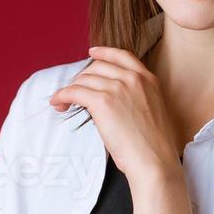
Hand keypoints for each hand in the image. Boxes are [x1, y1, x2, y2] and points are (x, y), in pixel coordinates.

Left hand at [48, 46, 182, 186]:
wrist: (154, 161)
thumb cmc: (153, 147)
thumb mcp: (152, 111)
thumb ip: (135, 97)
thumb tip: (111, 100)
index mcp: (148, 80)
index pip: (122, 56)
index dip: (104, 52)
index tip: (92, 52)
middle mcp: (133, 79)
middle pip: (97, 67)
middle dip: (82, 79)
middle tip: (74, 93)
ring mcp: (117, 88)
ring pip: (83, 79)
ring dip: (70, 90)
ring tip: (63, 103)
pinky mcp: (102, 102)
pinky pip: (73, 91)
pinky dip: (62, 96)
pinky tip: (58, 104)